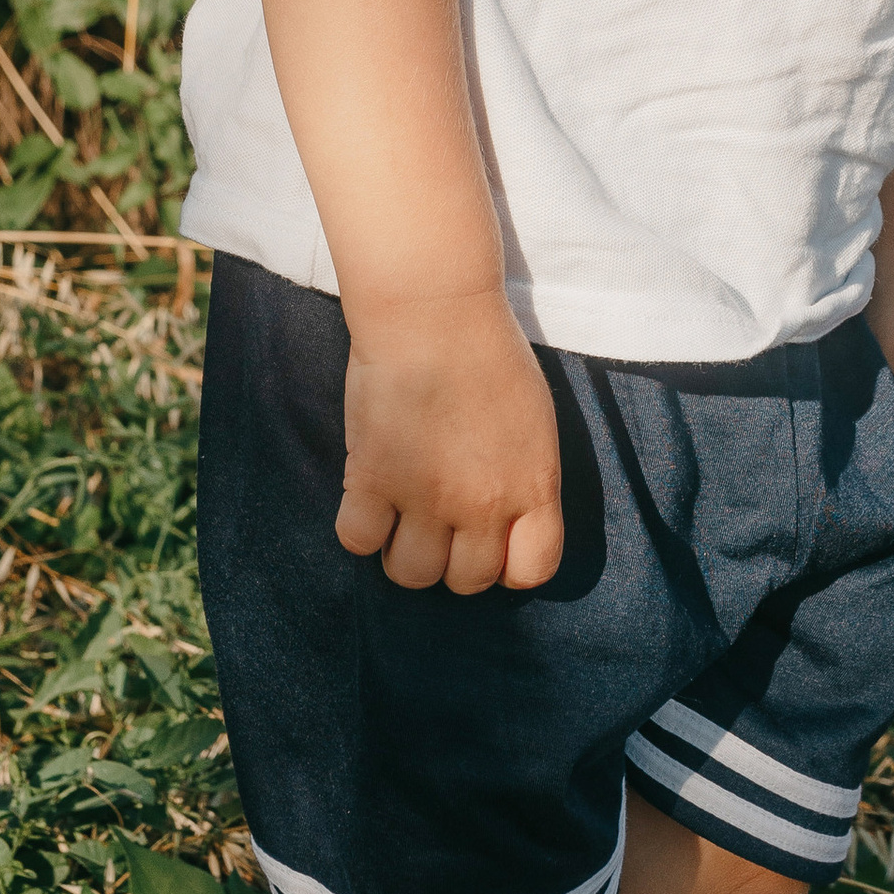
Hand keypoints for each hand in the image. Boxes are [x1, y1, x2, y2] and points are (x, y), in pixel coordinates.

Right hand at [336, 288, 564, 594]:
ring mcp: (428, 498)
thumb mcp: (534, 424)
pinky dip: (360, 527)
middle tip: (436, 525)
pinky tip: (366, 499)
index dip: (507, 566)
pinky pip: (359, 541)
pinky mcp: (374, 480)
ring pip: (411, 574)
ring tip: (399, 517)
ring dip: (403, 553)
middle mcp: (484, 504)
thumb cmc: (488, 355)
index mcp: (533, 487)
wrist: (434, 312)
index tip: (489, 543)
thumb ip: (523, 478)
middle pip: (467, 581)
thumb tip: (503, 522)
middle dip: (451, 560)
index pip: (532, 571)